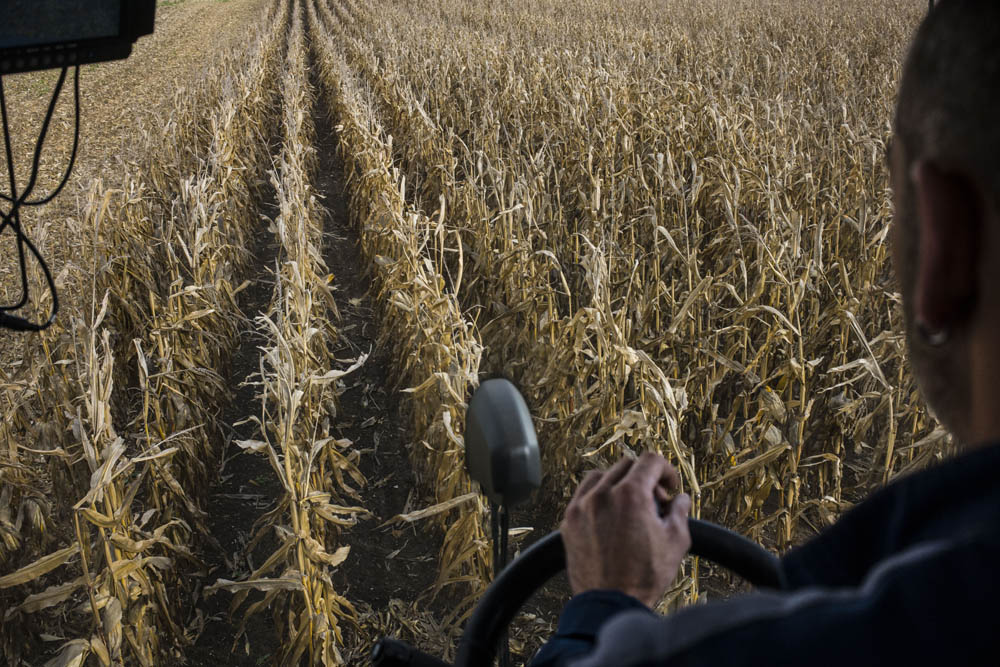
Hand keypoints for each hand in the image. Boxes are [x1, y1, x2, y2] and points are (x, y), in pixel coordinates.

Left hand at [561, 452, 691, 607]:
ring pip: (601, 476)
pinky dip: (597, 497)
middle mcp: (602, 495)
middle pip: (626, 466)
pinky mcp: (569, 521)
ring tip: (630, 508)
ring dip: (619, 484)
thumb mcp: (675, 542)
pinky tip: (610, 516)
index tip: (669, 487)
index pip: (650, 460)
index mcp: (629, 496)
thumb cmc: (642, 577)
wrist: (609, 604)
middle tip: (655, 503)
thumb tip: (681, 500)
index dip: (666, 470)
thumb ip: (680, 513)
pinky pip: (583, 495)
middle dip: (645, 479)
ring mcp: (581, 507)